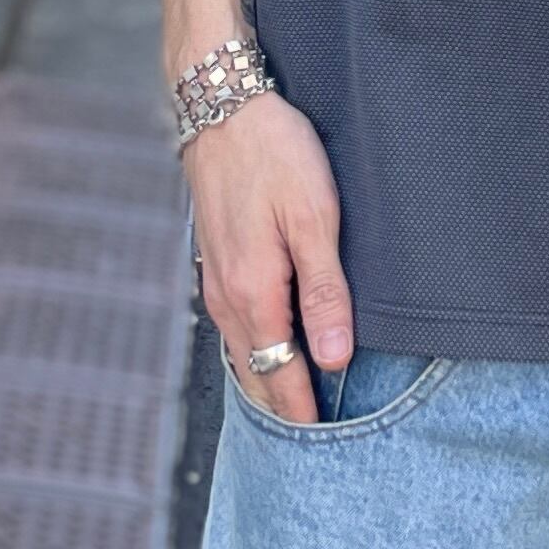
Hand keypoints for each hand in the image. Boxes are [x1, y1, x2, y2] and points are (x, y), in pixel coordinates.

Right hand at [183, 93, 352, 424]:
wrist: (223, 104)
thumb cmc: (276, 153)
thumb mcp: (314, 218)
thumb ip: (324, 291)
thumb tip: (333, 359)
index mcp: (254, 292)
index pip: (281, 372)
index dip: (304, 409)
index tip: (327, 444)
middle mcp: (226, 295)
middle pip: (255, 371)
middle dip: (284, 405)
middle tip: (315, 442)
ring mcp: (215, 278)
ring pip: (241, 349)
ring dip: (267, 378)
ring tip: (297, 405)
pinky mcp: (215, 259)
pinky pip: (233, 324)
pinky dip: (253, 348)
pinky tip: (271, 348)